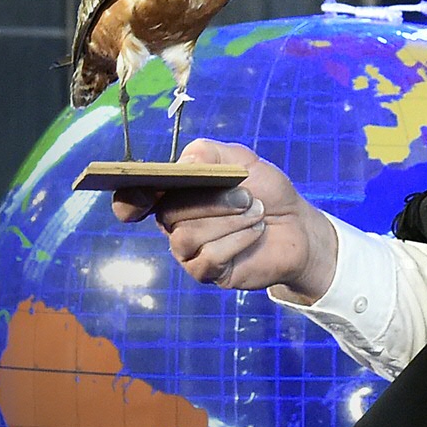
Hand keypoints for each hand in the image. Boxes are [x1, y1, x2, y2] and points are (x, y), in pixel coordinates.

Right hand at [111, 138, 338, 302]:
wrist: (297, 224)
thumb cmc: (264, 190)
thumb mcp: (241, 160)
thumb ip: (207, 154)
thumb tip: (181, 166)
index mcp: (175, 194)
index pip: (133, 199)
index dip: (130, 199)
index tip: (146, 194)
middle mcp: (175, 224)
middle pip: (168, 212)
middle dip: (210, 201)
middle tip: (247, 196)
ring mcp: (188, 251)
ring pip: (187, 236)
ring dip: (229, 220)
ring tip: (257, 212)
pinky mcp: (206, 272)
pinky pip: (208, 258)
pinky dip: (238, 240)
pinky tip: (256, 232)